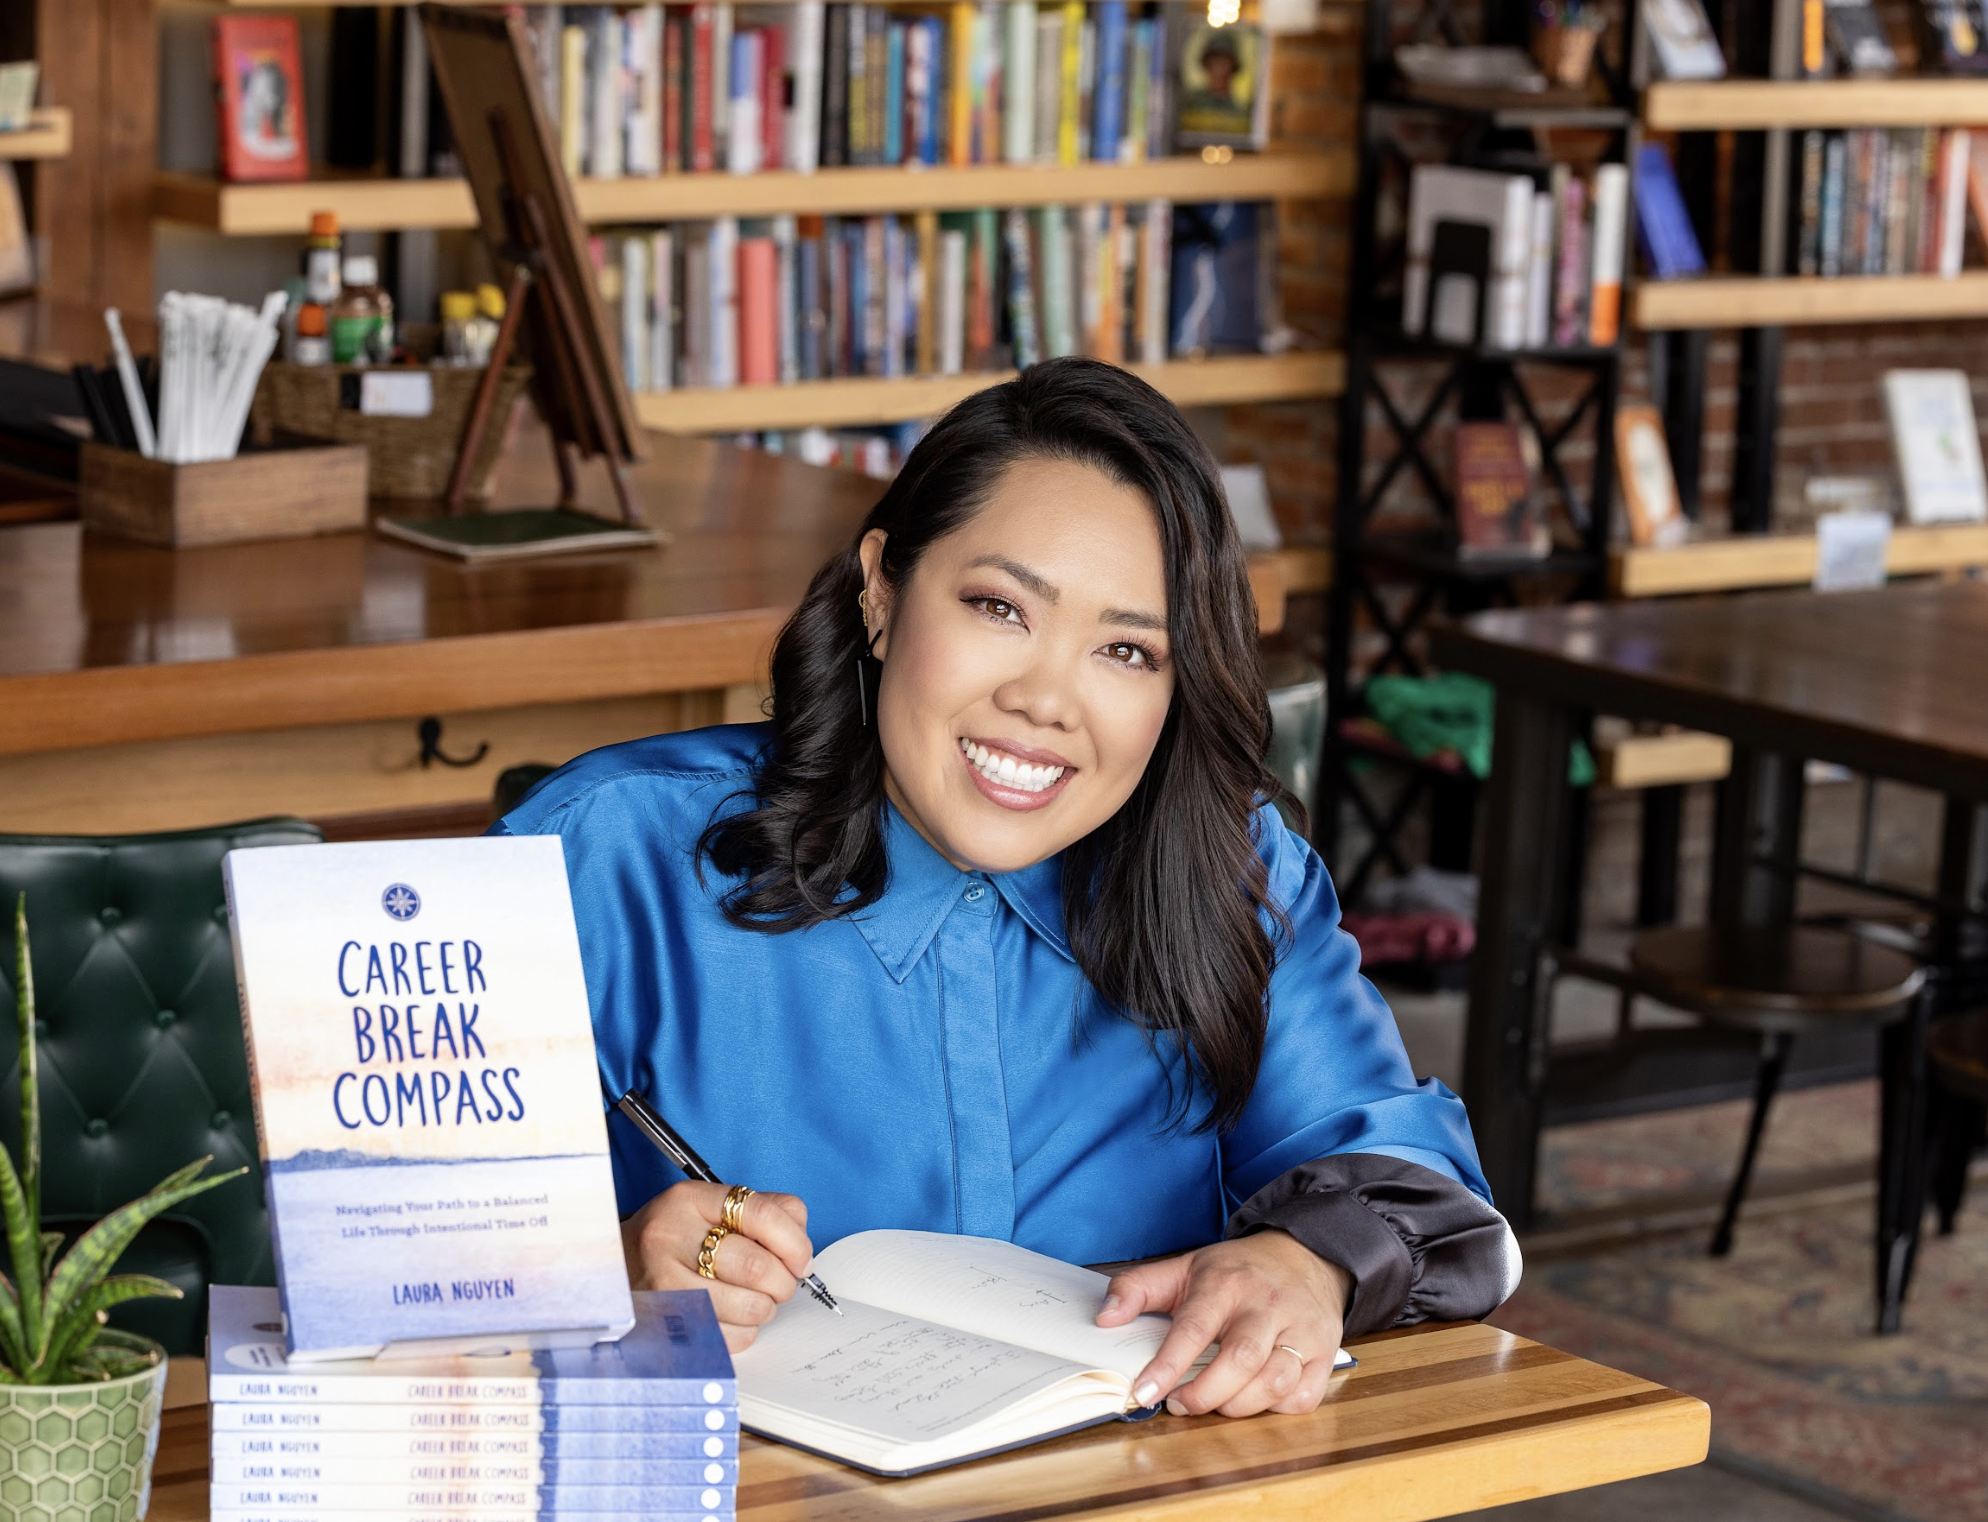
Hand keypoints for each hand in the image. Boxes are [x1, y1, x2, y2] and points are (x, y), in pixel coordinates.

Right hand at [620, 1182, 813, 1351]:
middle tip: (781, 1284)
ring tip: (755, 1300)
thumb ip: (766, 1212)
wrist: (613, 1267)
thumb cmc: (676, 1239)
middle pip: (757, 1266)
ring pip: (748, 1306)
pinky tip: (733, 1317)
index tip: (802, 1260)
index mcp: (690, 1201)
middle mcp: (671, 1237)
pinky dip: (745, 1332)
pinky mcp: (664, 1324)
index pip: (760, 1213)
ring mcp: (662, 1283)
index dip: (794, 1241)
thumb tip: (801, 1250)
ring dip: (765, 1309)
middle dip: (783, 1282)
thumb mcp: (712, 1208)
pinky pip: (731, 1337)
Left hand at [1095, 1231, 1351, 1417]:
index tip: (1144, 1392)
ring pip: (1274, 1382)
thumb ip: (1137, 1288)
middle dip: (1204, 1394)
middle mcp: (1267, 1305)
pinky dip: (1275, 1408)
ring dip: (1239, 1405)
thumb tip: (1104, 1318)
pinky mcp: (1326, 1353)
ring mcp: (1302, 1329)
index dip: (1167, 1365)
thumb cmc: (1237, 1271)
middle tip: (1179, 1403)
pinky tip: (1255, 1396)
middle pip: (1240, 1360)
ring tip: (1215, 1400)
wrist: (1306, 1256)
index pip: (1194, 1328)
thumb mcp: (1184, 1267)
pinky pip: (1303, 1396)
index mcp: (1226, 1282)